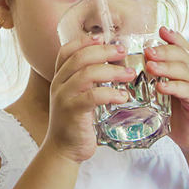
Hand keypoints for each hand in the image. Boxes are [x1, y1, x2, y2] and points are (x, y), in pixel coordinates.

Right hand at [46, 33, 136, 164]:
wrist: (63, 150)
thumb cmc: (75, 123)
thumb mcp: (76, 97)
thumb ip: (86, 82)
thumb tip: (110, 65)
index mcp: (60, 78)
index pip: (67, 51)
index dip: (85, 41)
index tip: (104, 38)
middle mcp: (59, 84)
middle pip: (80, 58)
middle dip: (105, 51)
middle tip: (123, 51)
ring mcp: (64, 98)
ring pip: (87, 74)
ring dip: (112, 71)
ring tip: (130, 75)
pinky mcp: (72, 113)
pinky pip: (93, 96)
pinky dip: (111, 94)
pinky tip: (124, 97)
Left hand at [144, 26, 188, 153]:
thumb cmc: (175, 115)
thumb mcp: (160, 96)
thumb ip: (148, 83)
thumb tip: (121, 72)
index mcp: (184, 70)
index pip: (182, 47)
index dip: (173, 37)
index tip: (160, 29)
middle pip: (183, 55)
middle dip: (165, 50)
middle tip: (147, 51)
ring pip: (185, 70)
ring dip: (167, 67)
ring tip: (150, 66)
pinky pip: (188, 90)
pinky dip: (174, 87)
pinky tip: (161, 87)